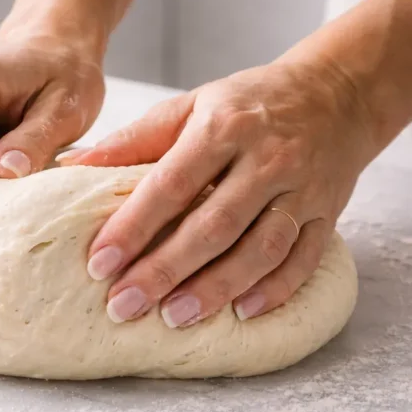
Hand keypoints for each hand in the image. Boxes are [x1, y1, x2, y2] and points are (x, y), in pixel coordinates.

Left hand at [60, 59, 377, 327]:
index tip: (99, 263)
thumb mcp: (191, 104)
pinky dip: (276, 290)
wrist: (338, 93)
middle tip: (124, 305)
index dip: (134, 226)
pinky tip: (244, 313)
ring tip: (174, 318)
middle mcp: (266, 158)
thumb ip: (135, 139)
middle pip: (214, 225)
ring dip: (217, 288)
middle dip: (166, 270)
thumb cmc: (250, 103)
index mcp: (224, 127)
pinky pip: (304, 258)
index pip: (171, 184)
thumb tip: (72, 165)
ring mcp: (301, 188)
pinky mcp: (327, 212)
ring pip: (260, 248)